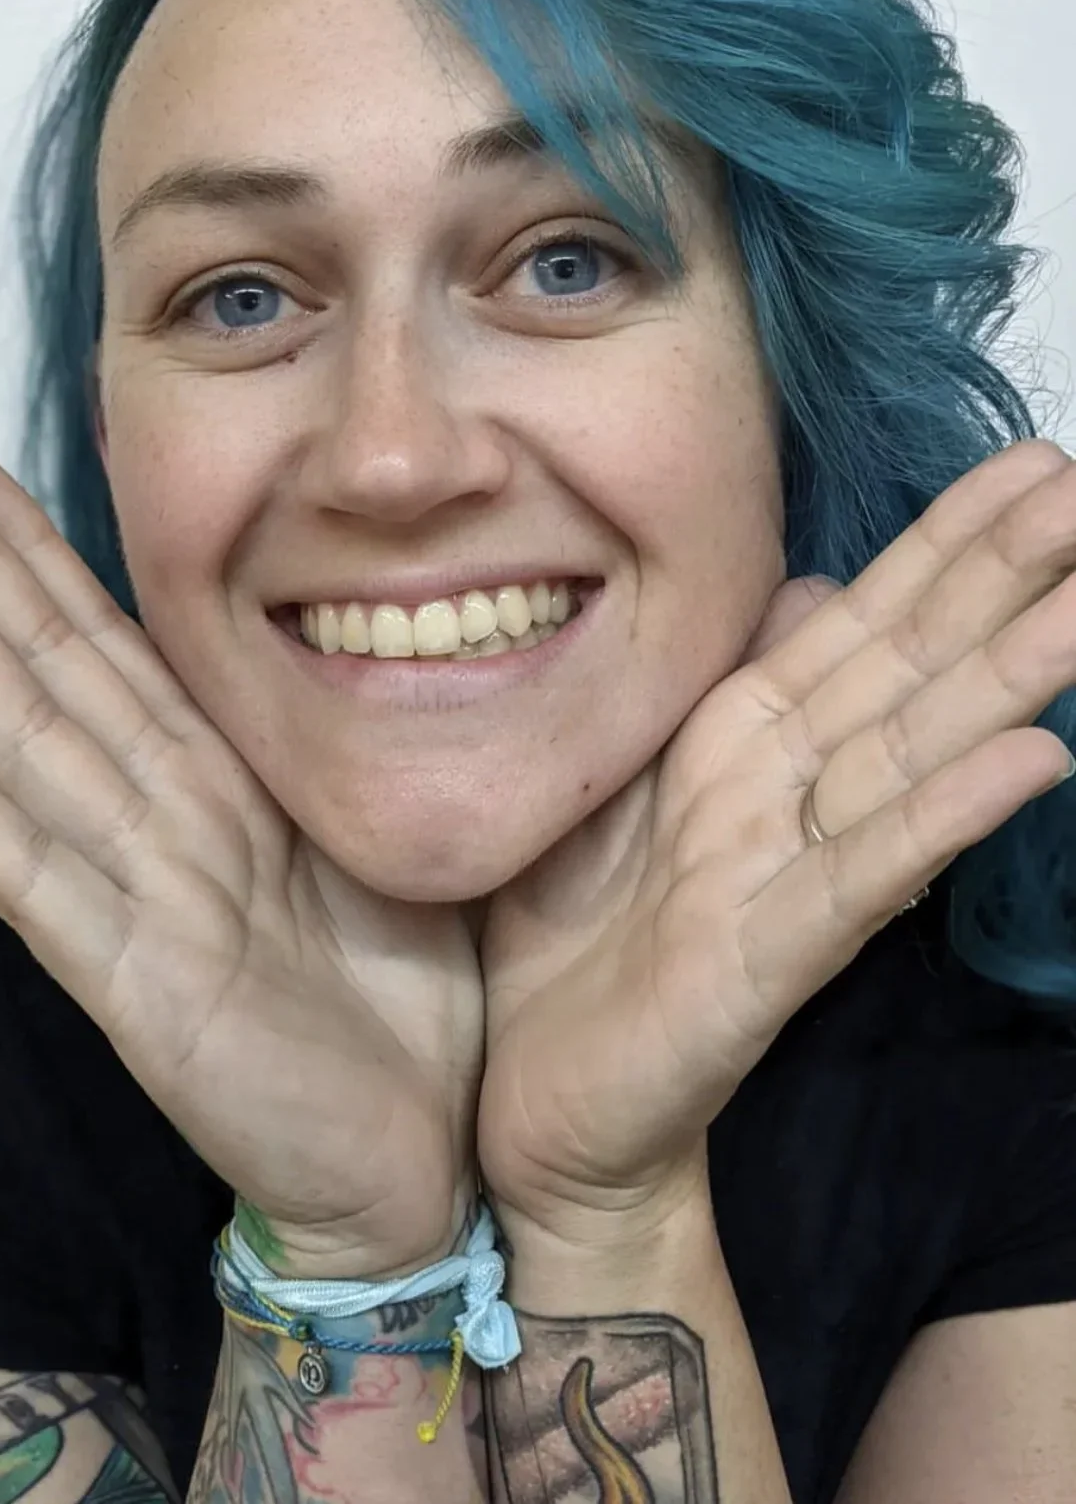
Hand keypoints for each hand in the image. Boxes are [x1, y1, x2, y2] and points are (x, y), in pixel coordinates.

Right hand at [0, 427, 481, 1279]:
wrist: (414, 1163)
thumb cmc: (403, 1002)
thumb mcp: (375, 838)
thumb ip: (320, 749)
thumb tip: (343, 623)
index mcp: (224, 788)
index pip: (115, 644)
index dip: (40, 551)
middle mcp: (164, 826)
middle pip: (50, 663)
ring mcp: (139, 902)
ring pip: (32, 742)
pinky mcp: (137, 988)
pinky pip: (38, 883)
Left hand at [478, 439, 1075, 1251]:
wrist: (541, 1107)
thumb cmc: (575, 940)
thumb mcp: (626, 779)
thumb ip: (715, 687)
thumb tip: (800, 580)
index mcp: (742, 741)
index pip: (864, 623)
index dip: (944, 543)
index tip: (1030, 461)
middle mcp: (787, 795)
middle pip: (912, 668)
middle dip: (1002, 578)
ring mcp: (787, 874)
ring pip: (914, 753)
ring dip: (1007, 675)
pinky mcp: (767, 958)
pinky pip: (865, 873)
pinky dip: (945, 815)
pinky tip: (1034, 760)